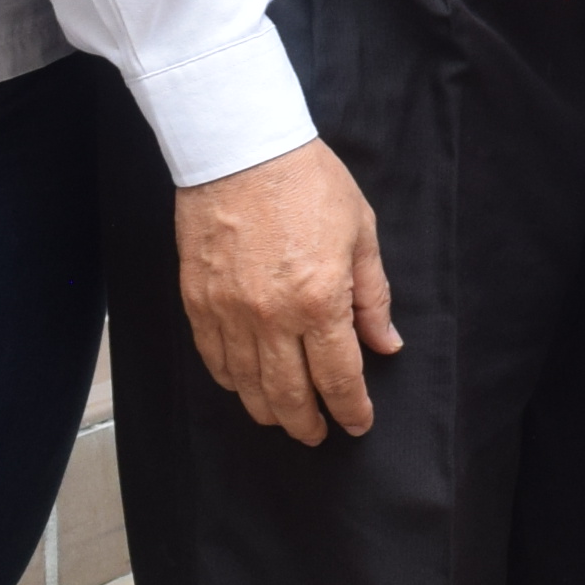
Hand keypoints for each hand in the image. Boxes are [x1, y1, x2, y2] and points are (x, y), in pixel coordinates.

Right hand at [176, 141, 398, 443]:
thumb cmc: (307, 182)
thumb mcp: (361, 233)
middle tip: (319, 434)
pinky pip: (214, 360)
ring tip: (285, 418)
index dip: (351, 408)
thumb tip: (386, 344)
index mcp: (319, 300)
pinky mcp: (198, 302)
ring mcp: (229, 313)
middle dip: (308, 423)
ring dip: (269, 410)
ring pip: (246, 386)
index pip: (338, 377)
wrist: (241, 150)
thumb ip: (373, 297)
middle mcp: (271, 317)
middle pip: (288, 394)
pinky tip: (245, 386)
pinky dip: (231, 382)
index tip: (357, 423)